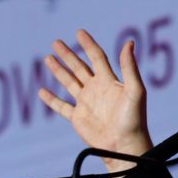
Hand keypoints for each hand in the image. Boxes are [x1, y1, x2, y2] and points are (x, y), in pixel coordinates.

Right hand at [38, 29, 151, 172]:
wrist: (125, 144)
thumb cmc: (134, 118)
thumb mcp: (135, 89)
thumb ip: (129, 67)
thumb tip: (129, 42)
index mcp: (110, 81)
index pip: (97, 57)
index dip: (88, 44)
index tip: (79, 32)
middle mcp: (97, 89)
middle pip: (79, 67)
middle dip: (68, 54)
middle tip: (56, 42)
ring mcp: (86, 103)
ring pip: (69, 82)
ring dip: (58, 70)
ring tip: (48, 58)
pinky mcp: (78, 118)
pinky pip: (62, 106)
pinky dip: (51, 99)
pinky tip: (42, 91)